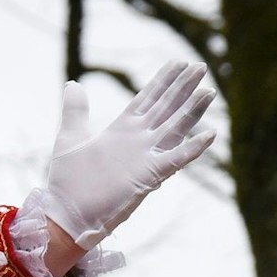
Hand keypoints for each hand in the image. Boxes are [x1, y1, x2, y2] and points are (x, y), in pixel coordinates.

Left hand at [43, 59, 216, 248]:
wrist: (66, 214)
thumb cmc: (68, 181)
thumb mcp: (70, 138)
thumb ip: (75, 111)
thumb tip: (72, 83)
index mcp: (121, 131)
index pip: (147, 100)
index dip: (162, 82)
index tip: (177, 63)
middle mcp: (137, 141)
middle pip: (165, 108)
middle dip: (182, 87)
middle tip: (200, 66)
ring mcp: (145, 157)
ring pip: (174, 128)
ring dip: (192, 110)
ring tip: (208, 91)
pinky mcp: (148, 176)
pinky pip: (175, 160)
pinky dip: (192, 149)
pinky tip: (210, 135)